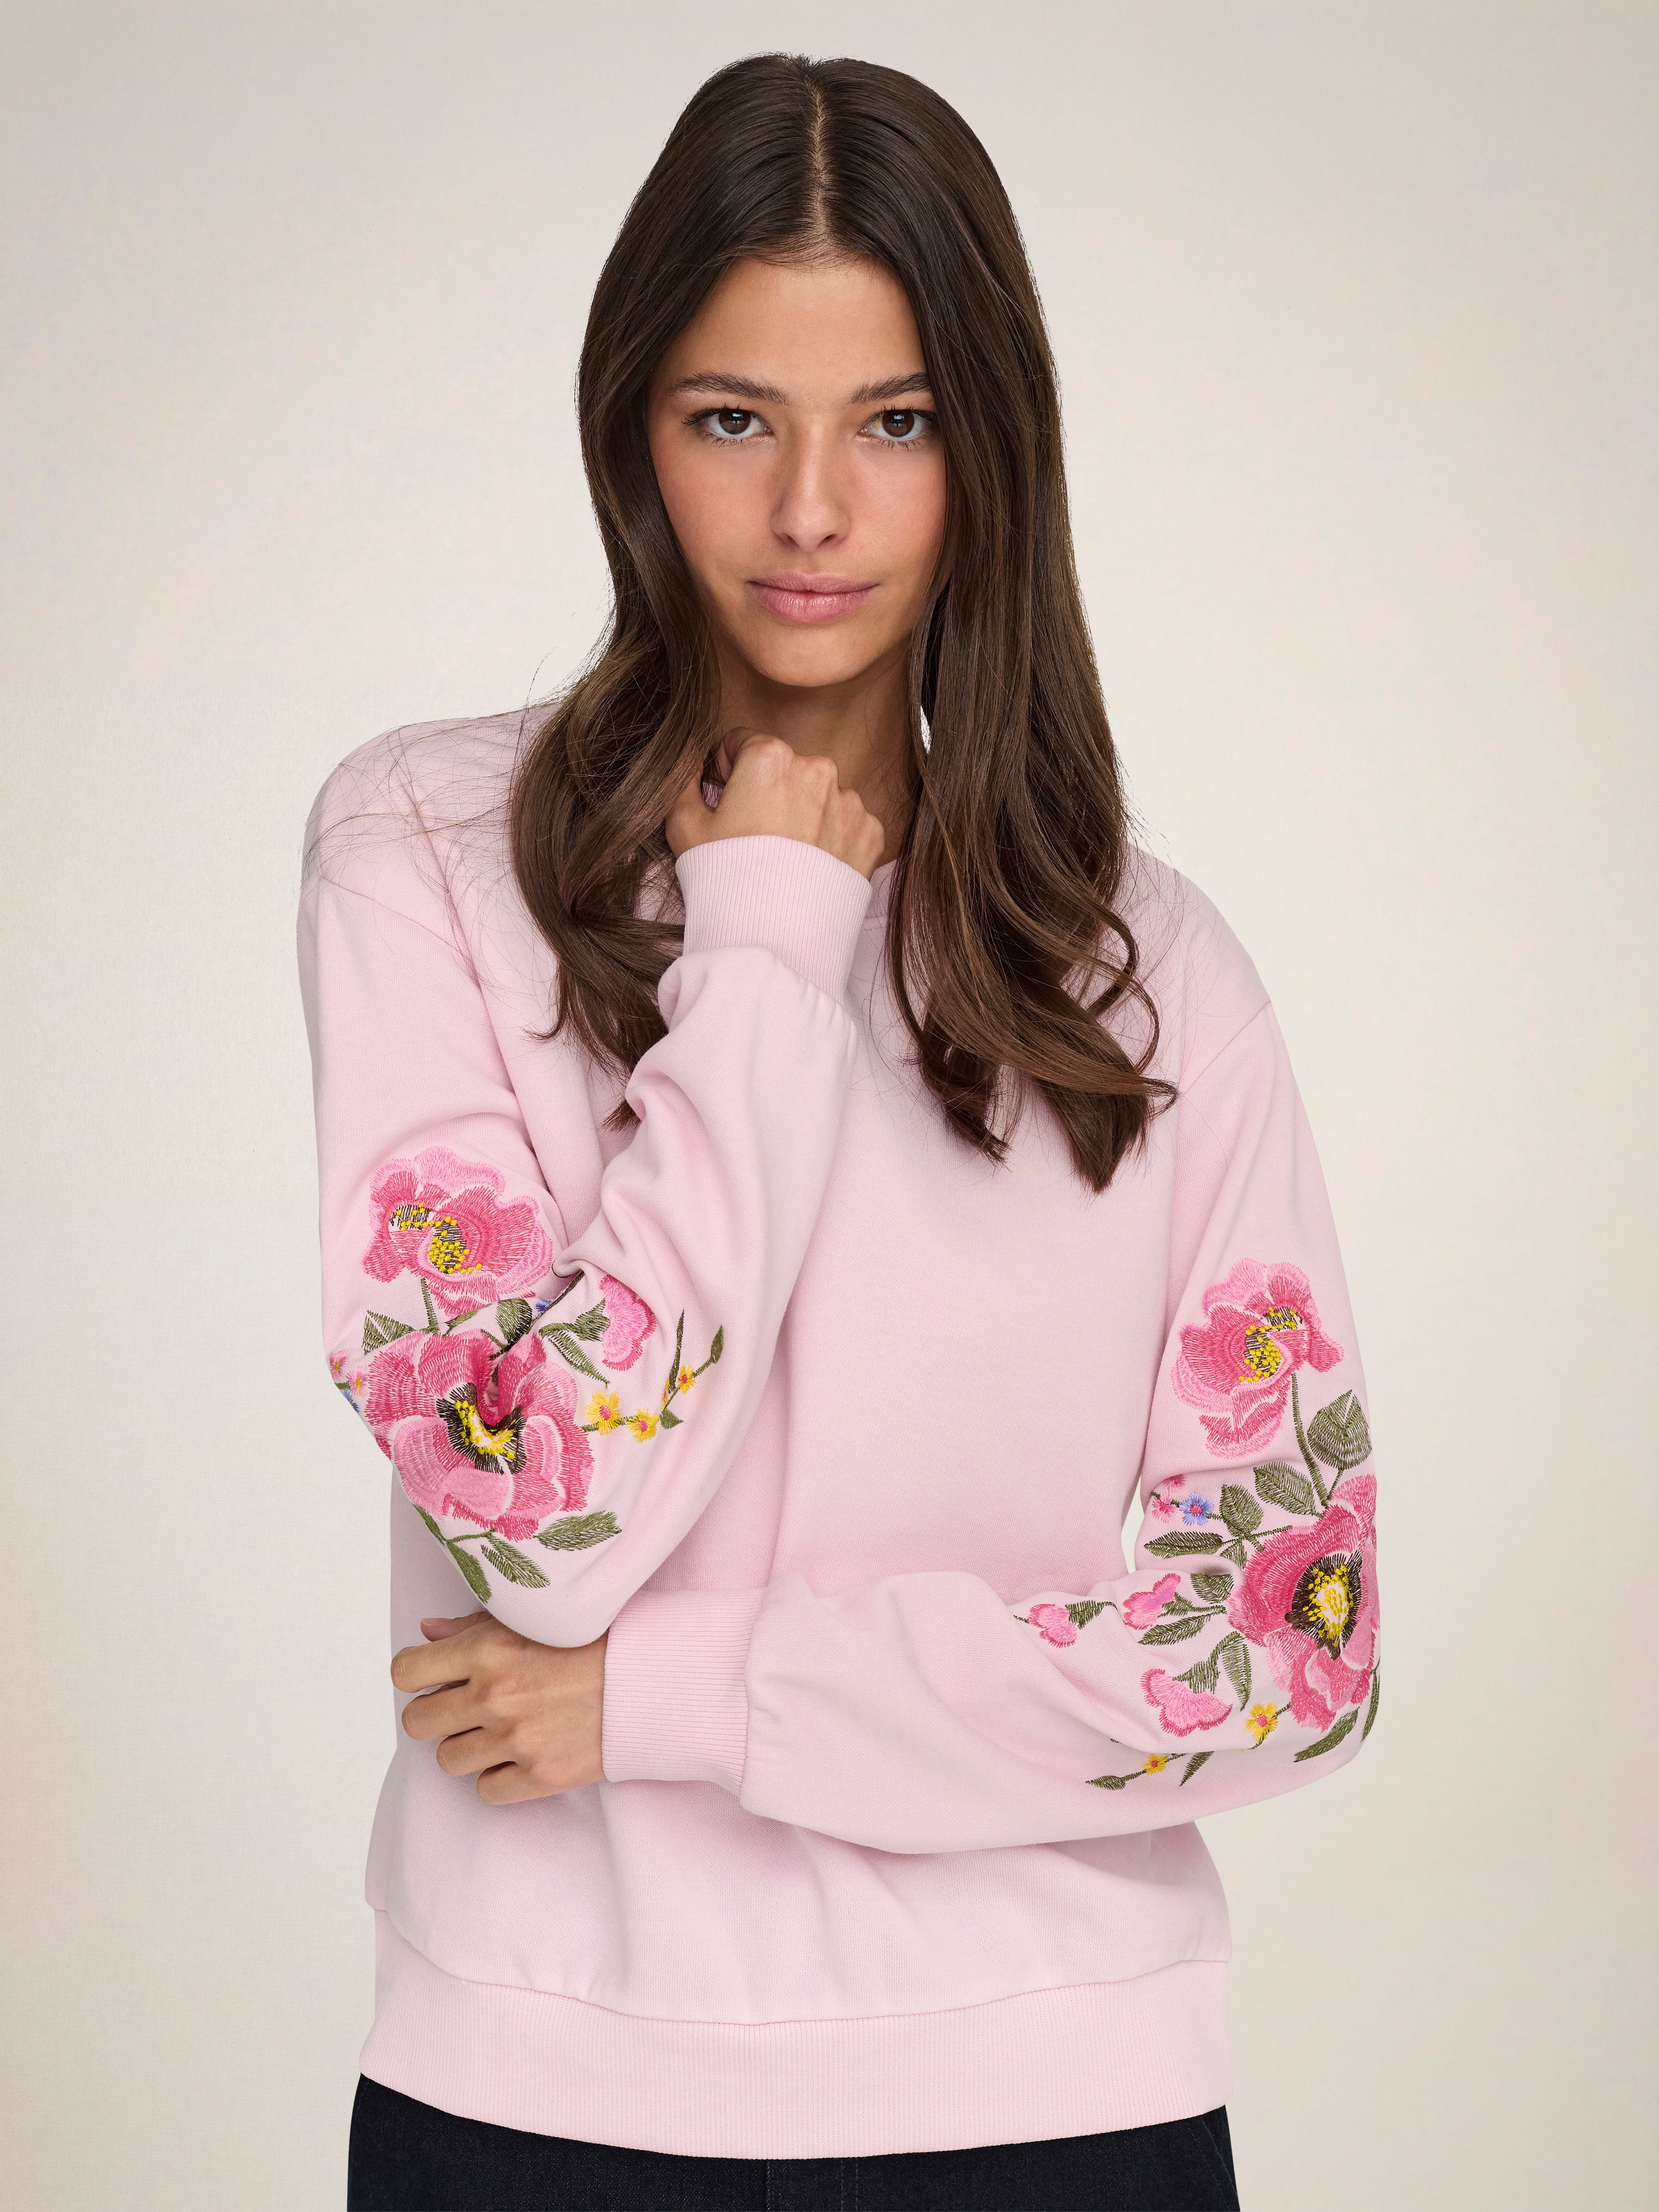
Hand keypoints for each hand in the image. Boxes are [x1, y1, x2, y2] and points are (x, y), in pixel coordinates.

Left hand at [392, 1612, 606, 1803]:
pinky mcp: (540, 1776)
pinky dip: (499, 1776)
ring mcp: (517, 1740)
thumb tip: (426, 1634)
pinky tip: (522, 1754)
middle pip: (418, 1722)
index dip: (416, 1675)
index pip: (407, 1671)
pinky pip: (486, 1790)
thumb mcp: (533, 1619)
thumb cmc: (596, 1639)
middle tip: (465, 1708)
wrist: (656, 1678)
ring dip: (467, 1746)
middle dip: (436, 1715)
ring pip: (447, 1760)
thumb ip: (473, 1627)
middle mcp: (495, 1695)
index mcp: (489, 1649)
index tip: (434, 1677)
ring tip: (499, 1729)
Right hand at [666, 729, 884, 878]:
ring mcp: (848, 802)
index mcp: (769, 756)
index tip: (726, 798)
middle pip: (785, 769)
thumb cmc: (726, 878)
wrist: (774, 938)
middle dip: (769, 792)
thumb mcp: (684, 826)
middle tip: (755, 835)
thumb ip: (685, 784)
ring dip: (803, 814)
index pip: (743, 743)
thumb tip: (694, 769)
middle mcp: (816, 769)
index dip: (728, 770)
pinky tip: (810, 868)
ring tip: (784, 857)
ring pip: (818, 797)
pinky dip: (831, 841)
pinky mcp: (869, 834)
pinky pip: (846, 825)